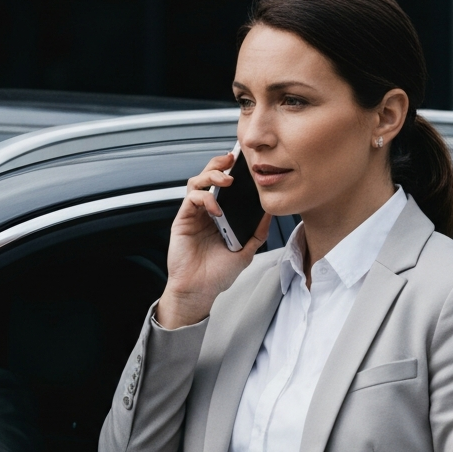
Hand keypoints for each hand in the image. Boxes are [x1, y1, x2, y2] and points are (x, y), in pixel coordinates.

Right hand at [156, 154, 271, 328]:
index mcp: (221, 216)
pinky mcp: (182, 220)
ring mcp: (193, 215)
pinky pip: (192, 199)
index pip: (225, 186)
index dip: (233, 171)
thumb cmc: (218, 275)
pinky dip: (205, 198)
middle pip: (209, 177)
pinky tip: (216, 209)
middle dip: (220, 163)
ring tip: (226, 180)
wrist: (199, 291)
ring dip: (211, 175)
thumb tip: (270, 212)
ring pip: (197, 182)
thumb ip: (258, 231)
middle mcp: (206, 212)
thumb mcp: (246, 251)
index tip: (246, 163)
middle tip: (233, 160)